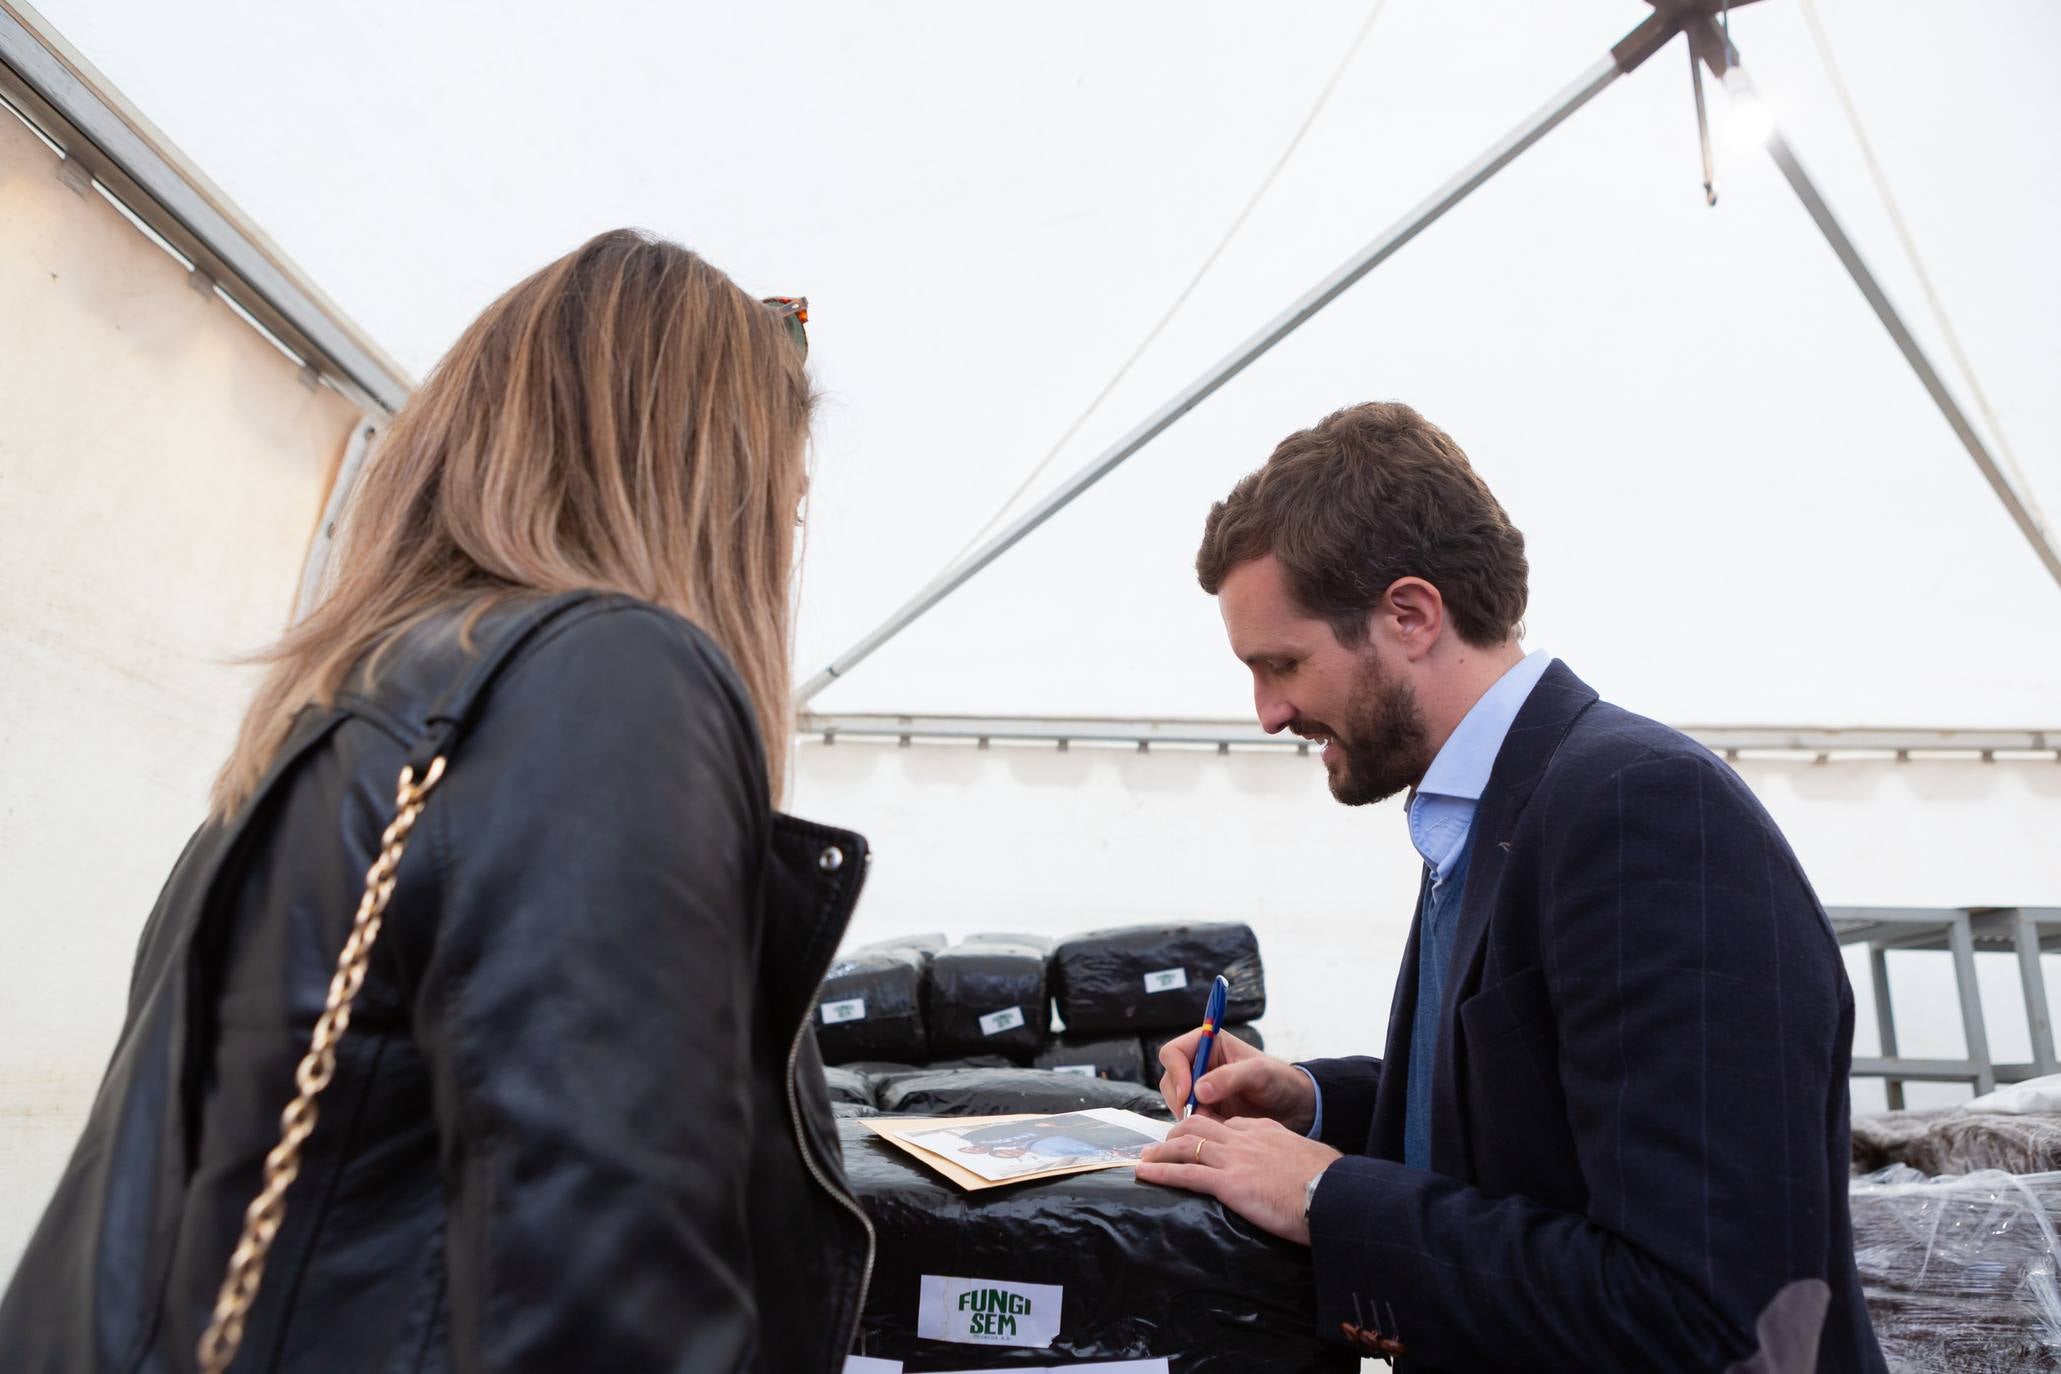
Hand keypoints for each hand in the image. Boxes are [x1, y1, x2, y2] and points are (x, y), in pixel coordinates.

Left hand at [1136, 1115, 1341, 1245]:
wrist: (1333, 1195)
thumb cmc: (1329, 1184)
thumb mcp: (1309, 1160)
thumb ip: (1293, 1159)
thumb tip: (1297, 1171)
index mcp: (1265, 1130)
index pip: (1228, 1124)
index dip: (1207, 1132)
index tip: (1196, 1141)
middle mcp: (1245, 1138)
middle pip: (1199, 1126)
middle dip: (1175, 1135)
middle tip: (1161, 1147)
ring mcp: (1234, 1158)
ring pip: (1185, 1145)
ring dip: (1160, 1152)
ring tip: (1143, 1159)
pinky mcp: (1228, 1182)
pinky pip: (1185, 1173)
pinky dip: (1161, 1172)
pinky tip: (1145, 1174)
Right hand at [1157, 1028, 1315, 1132]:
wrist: (1294, 1107)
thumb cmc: (1280, 1080)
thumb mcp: (1258, 1073)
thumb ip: (1229, 1077)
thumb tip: (1199, 1090)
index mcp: (1208, 1044)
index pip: (1173, 1052)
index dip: (1176, 1072)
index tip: (1188, 1094)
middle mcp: (1200, 1064)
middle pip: (1170, 1080)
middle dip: (1183, 1100)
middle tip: (1204, 1115)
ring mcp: (1201, 1089)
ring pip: (1177, 1102)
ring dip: (1192, 1116)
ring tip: (1219, 1122)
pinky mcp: (1206, 1110)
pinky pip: (1190, 1119)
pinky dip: (1200, 1127)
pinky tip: (1220, 1128)